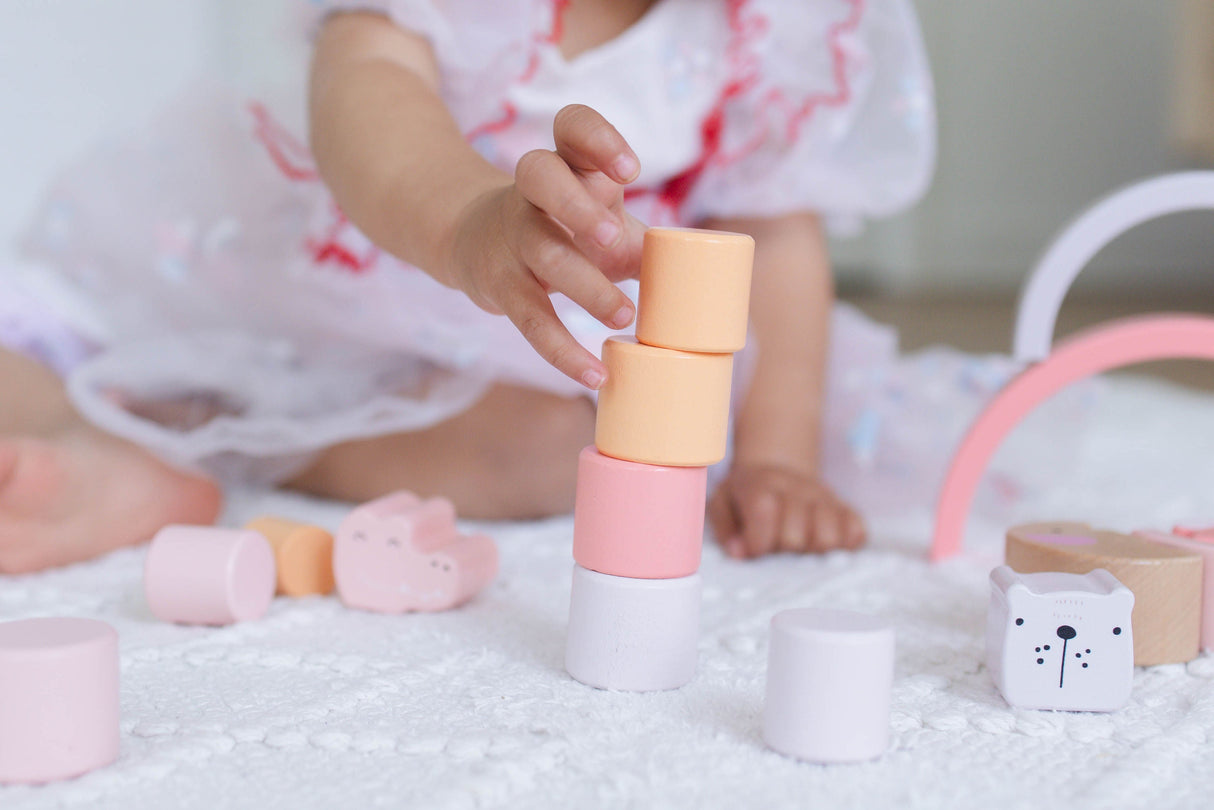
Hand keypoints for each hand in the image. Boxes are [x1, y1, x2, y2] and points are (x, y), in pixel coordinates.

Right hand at [447, 104, 646, 388]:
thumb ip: (643, 239)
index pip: (571, 126)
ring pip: (541, 253)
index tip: (631, 170)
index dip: (597, 138)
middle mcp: (531, 192)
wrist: (476, 241)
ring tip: (624, 316)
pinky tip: (593, 375)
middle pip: (539, 176)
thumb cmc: (562, 225)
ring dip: (583, 286)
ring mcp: (512, 236)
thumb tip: (706, 285)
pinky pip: (530, 319)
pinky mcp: (500, 285)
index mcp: (566, 163)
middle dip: (576, 205)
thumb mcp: (599, 216)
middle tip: (615, 238)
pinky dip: (563, 351)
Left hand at [707, 463, 865, 557]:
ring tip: (800, 544)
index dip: (757, 542)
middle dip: (782, 548)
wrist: (777, 467)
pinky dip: (844, 545)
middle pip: (796, 537)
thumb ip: (725, 529)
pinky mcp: (846, 509)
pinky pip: (857, 534)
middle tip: (776, 543)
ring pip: (829, 539)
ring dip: (812, 550)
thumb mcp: (722, 503)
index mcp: (763, 485)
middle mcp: (798, 488)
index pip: (765, 513)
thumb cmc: (747, 494)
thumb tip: (740, 553)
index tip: (753, 548)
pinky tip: (822, 541)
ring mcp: (826, 498)